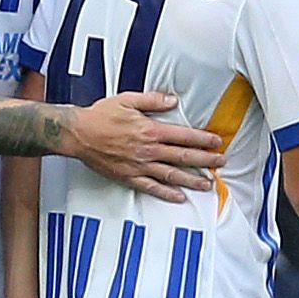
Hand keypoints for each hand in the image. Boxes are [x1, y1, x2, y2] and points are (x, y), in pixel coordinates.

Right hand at [61, 92, 224, 199]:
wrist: (78, 134)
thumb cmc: (100, 116)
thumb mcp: (127, 100)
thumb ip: (152, 100)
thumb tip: (172, 101)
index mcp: (150, 130)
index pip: (184, 136)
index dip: (203, 139)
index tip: (217, 142)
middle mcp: (148, 150)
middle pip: (183, 156)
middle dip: (205, 160)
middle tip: (221, 162)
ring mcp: (139, 166)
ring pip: (172, 175)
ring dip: (192, 180)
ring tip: (207, 184)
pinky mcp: (129, 177)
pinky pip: (152, 188)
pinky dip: (167, 194)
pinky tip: (179, 197)